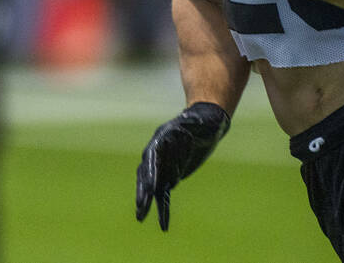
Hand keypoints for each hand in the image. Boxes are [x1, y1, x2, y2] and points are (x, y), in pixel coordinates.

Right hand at [136, 102, 230, 230]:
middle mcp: (157, 154)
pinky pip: (163, 195)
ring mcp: (162, 167)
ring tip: (141, 218)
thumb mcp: (200, 120)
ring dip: (146, 203)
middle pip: (146, 174)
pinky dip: (163, 209)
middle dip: (143, 190)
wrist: (203, 125)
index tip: (152, 188)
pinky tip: (164, 225)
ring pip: (151, 187)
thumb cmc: (202, 121)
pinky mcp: (169, 177)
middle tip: (141, 206)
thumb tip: (197, 119)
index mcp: (161, 139)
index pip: (153, 157)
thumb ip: (196, 122)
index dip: (152, 172)